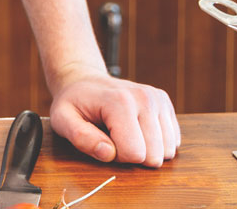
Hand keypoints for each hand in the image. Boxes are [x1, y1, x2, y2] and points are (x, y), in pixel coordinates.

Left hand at [49, 70, 180, 166]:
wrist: (84, 80)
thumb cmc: (74, 102)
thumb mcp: (62, 120)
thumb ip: (81, 138)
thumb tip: (108, 153)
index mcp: (119, 101)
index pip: (134, 154)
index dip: (116, 155)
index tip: (102, 139)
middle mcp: (145, 98)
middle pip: (154, 156)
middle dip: (132, 155)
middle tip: (112, 136)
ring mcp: (158, 99)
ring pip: (167, 152)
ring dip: (145, 150)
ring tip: (123, 132)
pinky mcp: (165, 103)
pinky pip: (173, 142)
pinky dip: (155, 143)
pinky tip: (136, 128)